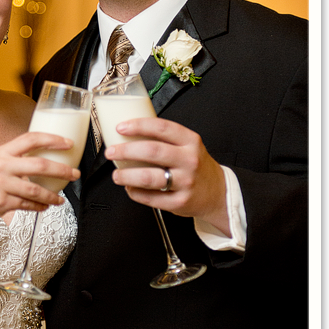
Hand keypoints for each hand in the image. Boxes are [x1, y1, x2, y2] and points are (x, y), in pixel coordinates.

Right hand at [0, 132, 78, 241]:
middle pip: (40, 164)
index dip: (52, 139)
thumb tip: (43, 160)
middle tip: (74, 174)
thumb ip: (15, 160)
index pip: (31, 139)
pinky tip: (44, 206)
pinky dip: (39, 206)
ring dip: (52, 195)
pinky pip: (27, 204)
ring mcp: (1, 184)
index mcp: (2, 152)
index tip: (68, 142)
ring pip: (36, 189)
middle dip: (62, 170)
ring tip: (60, 199)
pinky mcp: (1, 202)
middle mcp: (1, 165)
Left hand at [105, 117, 229, 233]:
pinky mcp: (180, 202)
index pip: (162, 128)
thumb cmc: (196, 166)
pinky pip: (151, 198)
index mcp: (190, 141)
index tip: (121, 128)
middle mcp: (189, 160)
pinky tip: (130, 188)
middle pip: (152, 152)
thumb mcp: (188, 146)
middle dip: (125, 151)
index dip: (138, 126)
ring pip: (149, 178)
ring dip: (126, 176)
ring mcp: (186, 182)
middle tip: (111, 152)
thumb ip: (165, 139)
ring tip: (117, 175)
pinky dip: (135, 193)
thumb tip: (129, 133)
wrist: (217, 192)